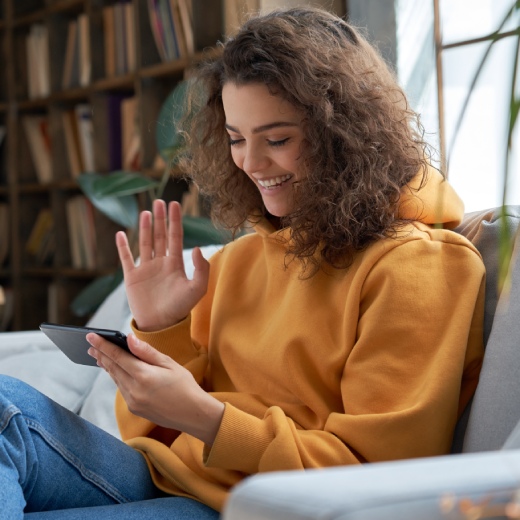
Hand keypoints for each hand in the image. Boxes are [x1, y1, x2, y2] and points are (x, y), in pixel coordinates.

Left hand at [87, 332, 223, 445]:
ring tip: (100, 356)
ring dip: (107, 367)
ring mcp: (132, 402)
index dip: (103, 345)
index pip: (118, 356)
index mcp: (144, 376)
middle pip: (112, 368)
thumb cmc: (185, 386)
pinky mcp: (134, 409)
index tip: (91, 336)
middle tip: (90, 345)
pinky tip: (117, 372)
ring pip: (116, 379)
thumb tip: (129, 339)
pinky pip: (122, 389)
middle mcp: (134, 390)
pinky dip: (118, 378)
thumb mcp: (169, 364)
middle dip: (101, 355)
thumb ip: (147, 352)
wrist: (193, 414)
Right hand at [116, 200, 209, 331]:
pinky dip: (123, 246)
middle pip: (160, 235)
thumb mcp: (196, 289)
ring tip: (146, 212)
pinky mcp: (132, 277)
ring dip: (145, 227)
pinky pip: (126, 258)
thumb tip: (195, 248)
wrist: (160, 325)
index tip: (175, 204)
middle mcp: (160, 263)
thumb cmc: (180, 308)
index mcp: (175, 264)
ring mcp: (145, 269)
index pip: (175, 237)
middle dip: (160, 218)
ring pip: (145, 243)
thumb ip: (200, 269)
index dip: (175, 220)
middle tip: (159, 201)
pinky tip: (121, 234)